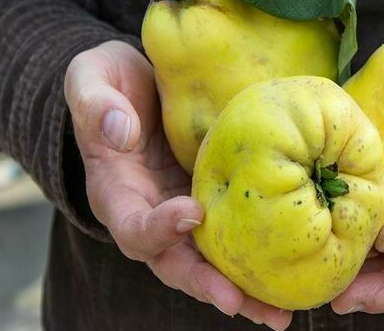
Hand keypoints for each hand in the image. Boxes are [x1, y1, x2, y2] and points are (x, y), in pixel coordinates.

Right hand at [64, 41, 290, 329]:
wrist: (140, 85)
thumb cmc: (110, 82)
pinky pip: (232, 238)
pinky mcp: (213, 202)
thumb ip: (97, 103)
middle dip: (206, 284)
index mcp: (117, 191)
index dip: (158, 228)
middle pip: (174, 262)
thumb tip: (120, 133)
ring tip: (278, 314)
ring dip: (240, 292)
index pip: (132, 223)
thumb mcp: (92, 76)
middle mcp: (150, 212)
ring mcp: (182, 211)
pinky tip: (291, 276)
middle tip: (240, 304)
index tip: (192, 214)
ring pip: (208, 262)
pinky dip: (257, 262)